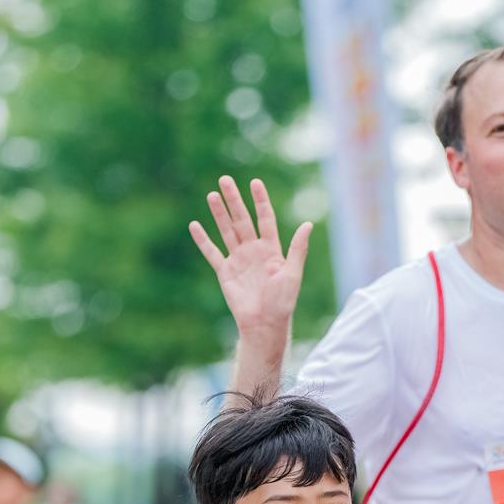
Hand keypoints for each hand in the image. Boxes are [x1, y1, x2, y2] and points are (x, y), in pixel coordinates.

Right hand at [189, 177, 311, 338]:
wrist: (264, 324)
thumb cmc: (282, 302)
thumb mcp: (293, 273)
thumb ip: (298, 248)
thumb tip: (308, 223)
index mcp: (271, 249)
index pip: (265, 218)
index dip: (260, 201)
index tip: (255, 182)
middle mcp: (253, 251)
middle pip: (242, 220)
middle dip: (234, 200)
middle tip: (225, 179)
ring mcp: (238, 260)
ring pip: (227, 231)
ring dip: (219, 214)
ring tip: (212, 195)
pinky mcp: (225, 272)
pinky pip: (212, 253)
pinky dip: (203, 240)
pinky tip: (195, 225)